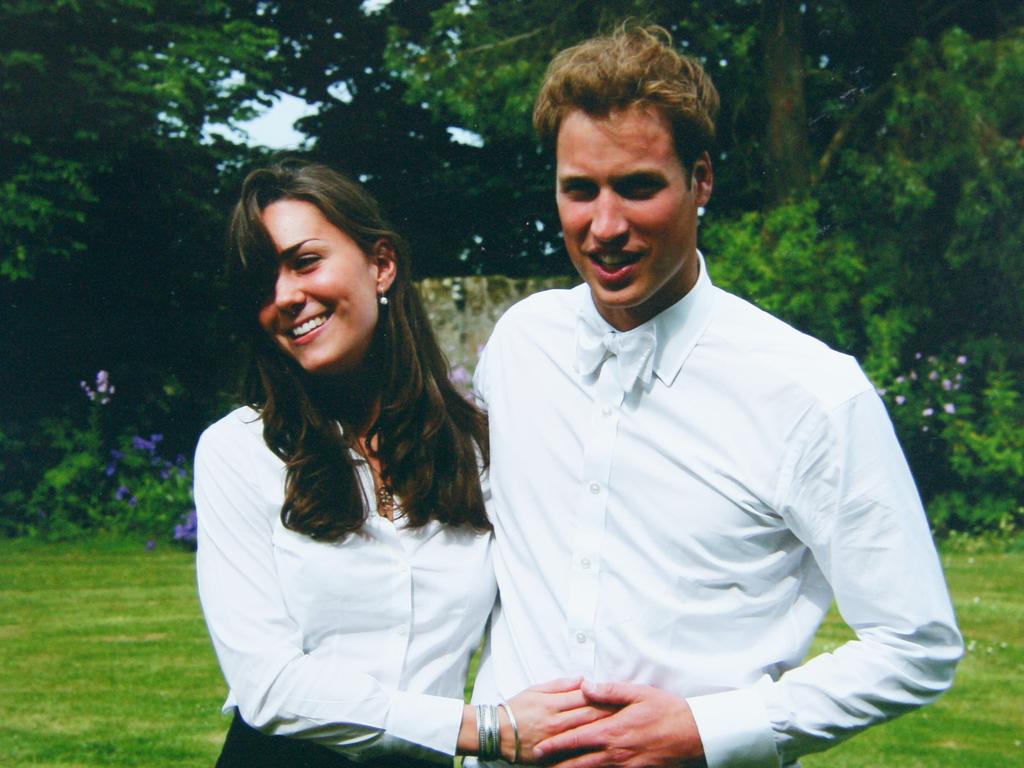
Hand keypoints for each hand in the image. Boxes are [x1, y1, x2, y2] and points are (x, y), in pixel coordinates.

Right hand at [501, 677, 617, 763]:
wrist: (497, 733)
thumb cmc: (516, 708)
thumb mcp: (535, 690)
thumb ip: (560, 685)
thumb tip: (583, 679)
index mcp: (553, 704)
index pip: (585, 697)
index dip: (604, 695)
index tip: (621, 694)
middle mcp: (557, 722)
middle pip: (590, 716)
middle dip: (612, 713)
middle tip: (631, 711)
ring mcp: (556, 741)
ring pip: (587, 734)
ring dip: (606, 730)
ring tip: (625, 728)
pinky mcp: (554, 756)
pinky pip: (576, 753)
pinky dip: (591, 750)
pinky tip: (605, 748)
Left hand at [533, 681, 705, 767]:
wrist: (696, 735)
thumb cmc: (667, 711)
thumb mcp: (638, 693)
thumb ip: (609, 691)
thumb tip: (585, 686)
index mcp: (613, 731)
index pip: (577, 740)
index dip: (557, 745)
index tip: (540, 749)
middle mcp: (616, 752)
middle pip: (580, 763)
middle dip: (559, 766)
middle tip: (541, 766)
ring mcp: (627, 766)